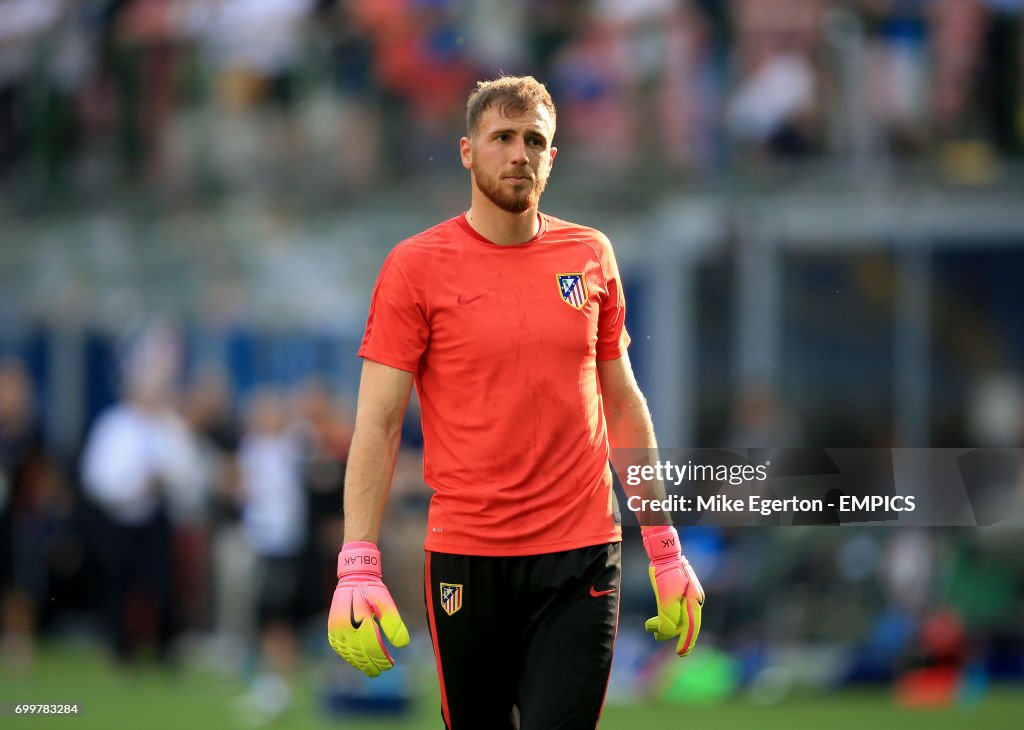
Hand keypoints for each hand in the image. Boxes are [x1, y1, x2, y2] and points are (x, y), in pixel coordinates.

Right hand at [327, 541, 409, 675]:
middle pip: (360, 654)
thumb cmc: (373, 591)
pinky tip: (357, 661)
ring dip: (360, 664)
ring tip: (371, 670)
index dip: (381, 659)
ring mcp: (336, 629)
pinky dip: (349, 657)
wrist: (354, 577)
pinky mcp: (332, 630)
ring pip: (349, 654)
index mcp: (361, 620)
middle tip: (382, 670)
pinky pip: (339, 649)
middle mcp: (346, 627)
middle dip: (372, 665)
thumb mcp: (387, 603)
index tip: (390, 664)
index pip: (373, 647)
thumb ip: (394, 624)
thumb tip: (402, 645)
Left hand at [642, 526, 703, 655]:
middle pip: (683, 623)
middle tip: (654, 635)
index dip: (686, 642)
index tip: (680, 653)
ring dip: (664, 625)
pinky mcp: (678, 593)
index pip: (691, 627)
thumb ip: (668, 617)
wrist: (663, 553)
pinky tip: (653, 622)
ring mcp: (686, 597)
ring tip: (650, 627)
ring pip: (677, 618)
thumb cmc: (667, 573)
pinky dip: (663, 617)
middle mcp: (693, 601)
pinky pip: (672, 611)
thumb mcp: (667, 597)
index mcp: (694, 602)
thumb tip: (665, 633)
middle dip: (669, 631)